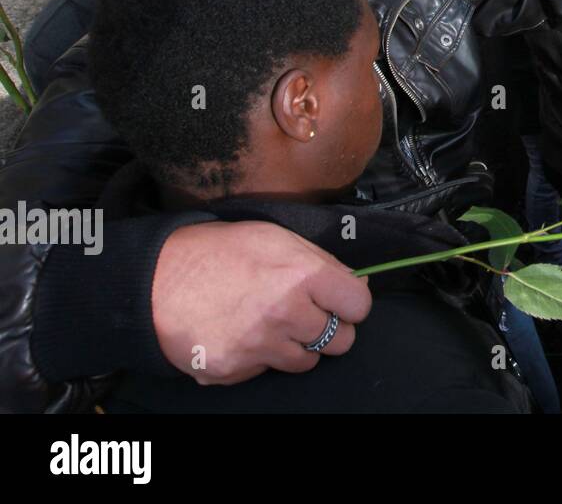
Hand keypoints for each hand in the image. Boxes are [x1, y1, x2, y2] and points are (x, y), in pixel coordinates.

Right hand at [153, 221, 372, 384]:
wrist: (155, 281)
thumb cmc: (218, 252)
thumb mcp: (275, 238)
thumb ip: (319, 262)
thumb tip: (354, 283)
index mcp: (302, 275)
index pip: (359, 305)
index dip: (351, 301)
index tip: (339, 299)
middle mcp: (287, 314)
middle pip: (341, 340)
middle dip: (330, 327)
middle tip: (309, 315)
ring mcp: (261, 347)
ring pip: (308, 361)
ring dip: (298, 346)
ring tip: (273, 324)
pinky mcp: (237, 370)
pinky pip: (268, 371)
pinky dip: (262, 358)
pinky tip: (245, 334)